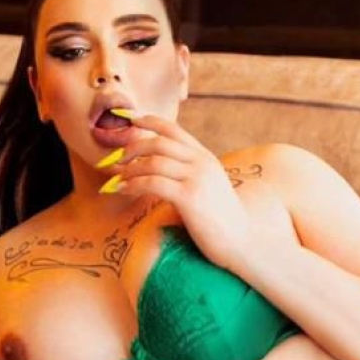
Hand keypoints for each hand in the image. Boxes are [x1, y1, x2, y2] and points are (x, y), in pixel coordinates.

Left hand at [104, 114, 254, 272]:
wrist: (243, 240)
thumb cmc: (222, 219)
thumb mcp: (208, 186)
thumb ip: (189, 173)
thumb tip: (158, 169)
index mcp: (205, 157)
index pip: (173, 129)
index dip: (148, 120)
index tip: (129, 119)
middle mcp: (201, 162)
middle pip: (158, 142)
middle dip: (131, 148)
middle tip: (116, 160)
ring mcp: (196, 178)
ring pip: (152, 161)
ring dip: (129, 170)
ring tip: (117, 180)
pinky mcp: (189, 197)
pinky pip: (153, 183)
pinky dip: (133, 185)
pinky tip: (123, 191)